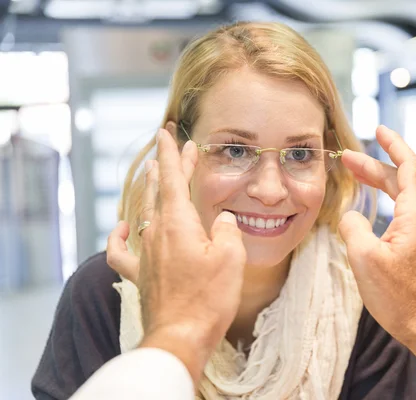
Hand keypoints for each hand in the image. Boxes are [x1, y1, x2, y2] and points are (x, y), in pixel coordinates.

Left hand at [106, 129, 245, 380]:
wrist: (181, 336)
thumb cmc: (208, 297)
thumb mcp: (231, 257)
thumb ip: (227, 229)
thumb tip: (221, 219)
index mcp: (178, 223)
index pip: (171, 178)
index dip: (172, 154)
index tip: (169, 133)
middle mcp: (157, 233)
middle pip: (159, 191)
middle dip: (168, 167)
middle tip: (177, 149)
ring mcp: (145, 254)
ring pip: (144, 213)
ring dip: (151, 191)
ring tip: (153, 175)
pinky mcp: (140, 274)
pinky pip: (121, 250)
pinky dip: (119, 236)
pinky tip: (122, 227)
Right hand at [338, 125, 415, 343]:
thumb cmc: (398, 295)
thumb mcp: (364, 258)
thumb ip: (353, 226)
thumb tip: (350, 216)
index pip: (408, 166)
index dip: (393, 144)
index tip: (379, 129)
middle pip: (400, 178)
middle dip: (373, 165)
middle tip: (347, 158)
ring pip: (401, 195)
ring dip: (377, 182)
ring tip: (354, 174)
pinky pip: (402, 211)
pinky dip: (384, 200)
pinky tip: (370, 204)